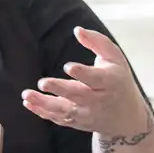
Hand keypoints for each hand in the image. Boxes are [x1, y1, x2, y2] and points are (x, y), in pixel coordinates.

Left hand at [21, 26, 153, 150]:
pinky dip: (43, 113)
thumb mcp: (115, 58)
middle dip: (60, 89)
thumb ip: (97, 42)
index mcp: (109, 82)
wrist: (127, 117)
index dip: (82, 73)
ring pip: (65, 110)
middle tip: (43, 83)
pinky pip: (59, 118)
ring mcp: (87, 113)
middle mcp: (98, 100)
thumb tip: (77, 30)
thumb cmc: (118, 81)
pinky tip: (29, 103)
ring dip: (45, 104)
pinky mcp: (77, 122)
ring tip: (27, 95)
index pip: (95, 78)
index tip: (68, 67)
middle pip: (78, 95)